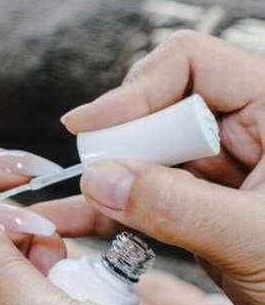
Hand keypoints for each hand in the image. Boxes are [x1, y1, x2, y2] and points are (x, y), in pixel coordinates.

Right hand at [33, 32, 264, 304]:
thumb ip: (176, 206)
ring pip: (147, 159)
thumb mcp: (253, 239)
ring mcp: (222, 174)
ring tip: (59, 207)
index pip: (192, 66)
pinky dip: (112, 214)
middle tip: (88, 180)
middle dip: (116, 145)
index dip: (135, 91)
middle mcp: (248, 134)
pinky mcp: (203, 212)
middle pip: (159, 111)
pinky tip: (72, 225)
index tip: (87, 129)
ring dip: (103, 184)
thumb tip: (101, 178)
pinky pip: (148, 201)